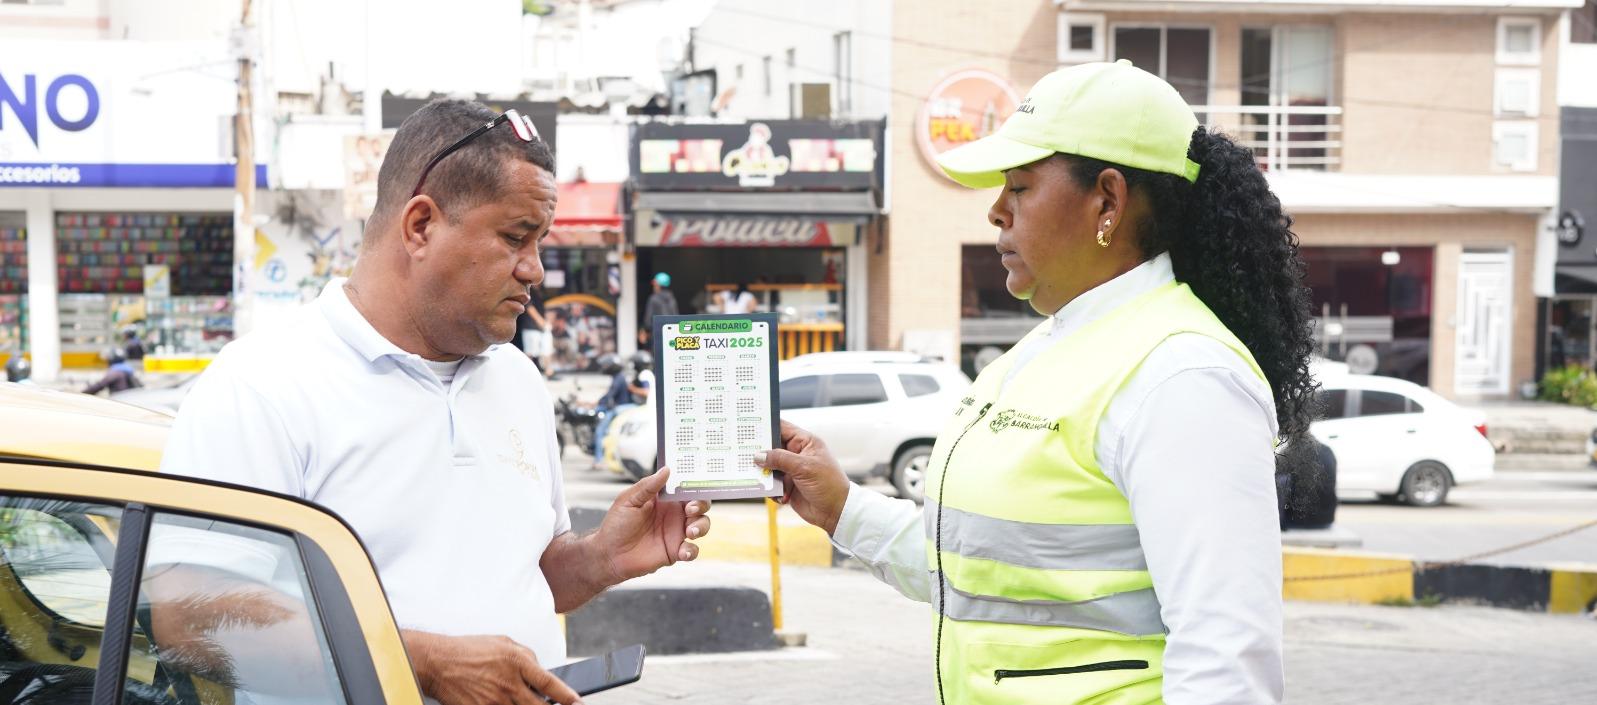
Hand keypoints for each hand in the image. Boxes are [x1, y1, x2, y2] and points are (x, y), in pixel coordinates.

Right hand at [402, 630, 580, 704]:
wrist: (438, 662)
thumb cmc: (469, 650)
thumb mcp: (504, 643)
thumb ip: (526, 657)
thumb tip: (540, 671)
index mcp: (517, 662)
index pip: (551, 684)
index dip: (568, 697)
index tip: (578, 703)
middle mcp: (509, 684)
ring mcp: (495, 701)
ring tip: (522, 701)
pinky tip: (505, 703)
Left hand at [596, 468, 711, 581]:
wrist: (610, 555)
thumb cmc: (616, 525)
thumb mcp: (628, 500)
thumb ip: (648, 486)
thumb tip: (666, 470)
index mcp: (664, 499)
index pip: (685, 487)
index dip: (694, 485)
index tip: (694, 485)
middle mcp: (674, 514)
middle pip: (700, 505)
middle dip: (701, 504)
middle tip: (691, 509)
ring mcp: (676, 532)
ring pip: (702, 525)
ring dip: (701, 526)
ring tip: (689, 531)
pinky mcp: (675, 551)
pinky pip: (693, 550)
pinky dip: (692, 550)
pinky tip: (682, 552)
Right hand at [754, 421, 849, 534]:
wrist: (836, 512)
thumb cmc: (828, 484)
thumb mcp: (804, 467)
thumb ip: (780, 459)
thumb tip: (758, 455)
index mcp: (805, 442)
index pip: (782, 428)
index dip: (766, 426)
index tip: (748, 425)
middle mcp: (796, 454)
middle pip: (771, 447)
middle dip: (759, 451)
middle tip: (742, 451)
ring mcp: (791, 470)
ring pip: (768, 467)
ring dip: (764, 473)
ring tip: (756, 475)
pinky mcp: (787, 486)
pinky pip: (771, 483)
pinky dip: (770, 488)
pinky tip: (776, 494)